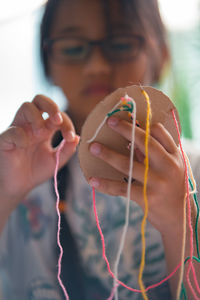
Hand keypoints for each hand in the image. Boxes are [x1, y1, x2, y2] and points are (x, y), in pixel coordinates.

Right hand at [0, 95, 78, 210]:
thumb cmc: (35, 171)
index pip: (57, 115)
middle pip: (40, 99)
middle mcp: (31, 125)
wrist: (17, 186)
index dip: (66, 123)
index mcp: (45, 128)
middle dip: (52, 106)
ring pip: (26, 106)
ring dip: (37, 118)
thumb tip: (77, 137)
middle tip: (57, 121)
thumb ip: (67, 150)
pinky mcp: (5, 139)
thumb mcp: (56, 161)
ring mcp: (18, 129)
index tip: (70, 137)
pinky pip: (13, 130)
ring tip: (41, 135)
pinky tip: (24, 146)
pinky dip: (21, 136)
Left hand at [88, 116, 185, 233]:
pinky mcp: (146, 198)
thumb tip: (132, 140)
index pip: (159, 133)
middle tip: (109, 121)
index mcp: (175, 156)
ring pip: (128, 164)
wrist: (178, 217)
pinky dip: (106, 184)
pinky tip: (92, 179)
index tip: (128, 118)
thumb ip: (156, 153)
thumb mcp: (171, 167)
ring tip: (93, 147)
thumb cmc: (172, 187)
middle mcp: (168, 166)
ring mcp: (157, 182)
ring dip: (108, 154)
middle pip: (144, 143)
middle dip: (125, 129)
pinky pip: (122, 188)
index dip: (142, 124)